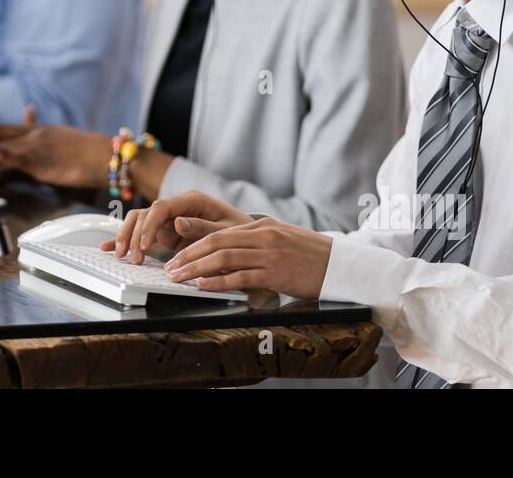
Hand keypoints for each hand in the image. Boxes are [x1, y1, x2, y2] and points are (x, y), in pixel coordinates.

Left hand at [0, 124, 110, 189]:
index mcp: (39, 131)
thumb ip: (49, 146)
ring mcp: (36, 146)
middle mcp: (34, 134)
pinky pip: (16, 155)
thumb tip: (43, 153)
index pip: (5, 127)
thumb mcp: (65, 145)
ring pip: (2, 143)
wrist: (108, 156)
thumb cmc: (90, 154)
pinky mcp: (41, 160)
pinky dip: (1, 150)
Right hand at [99, 190, 251, 264]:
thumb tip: (178, 223)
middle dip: (133, 234)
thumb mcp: (227, 230)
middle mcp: (177, 207)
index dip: (149, 225)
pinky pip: (141, 233)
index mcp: (192, 200)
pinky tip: (109, 248)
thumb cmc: (239, 232)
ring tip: (121, 256)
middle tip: (131, 257)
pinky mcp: (165, 232)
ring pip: (138, 222)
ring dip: (126, 237)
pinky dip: (126, 240)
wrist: (246, 239)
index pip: (161, 207)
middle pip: (145, 214)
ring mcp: (169, 219)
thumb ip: (203, 226)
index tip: (144, 245)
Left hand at [162, 218, 332, 300]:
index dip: (194, 244)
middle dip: (188, 256)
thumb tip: (232, 247)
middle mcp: (263, 235)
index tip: (178, 256)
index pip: (220, 232)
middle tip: (170, 268)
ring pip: (224, 258)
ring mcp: (269, 253)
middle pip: (216, 242)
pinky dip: (218, 282)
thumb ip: (257, 240)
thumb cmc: (312, 256)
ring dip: (196, 269)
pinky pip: (241, 277)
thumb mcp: (282, 238)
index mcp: (262, 226)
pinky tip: (203, 287)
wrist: (342, 266)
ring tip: (179, 278)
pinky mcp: (276, 273)